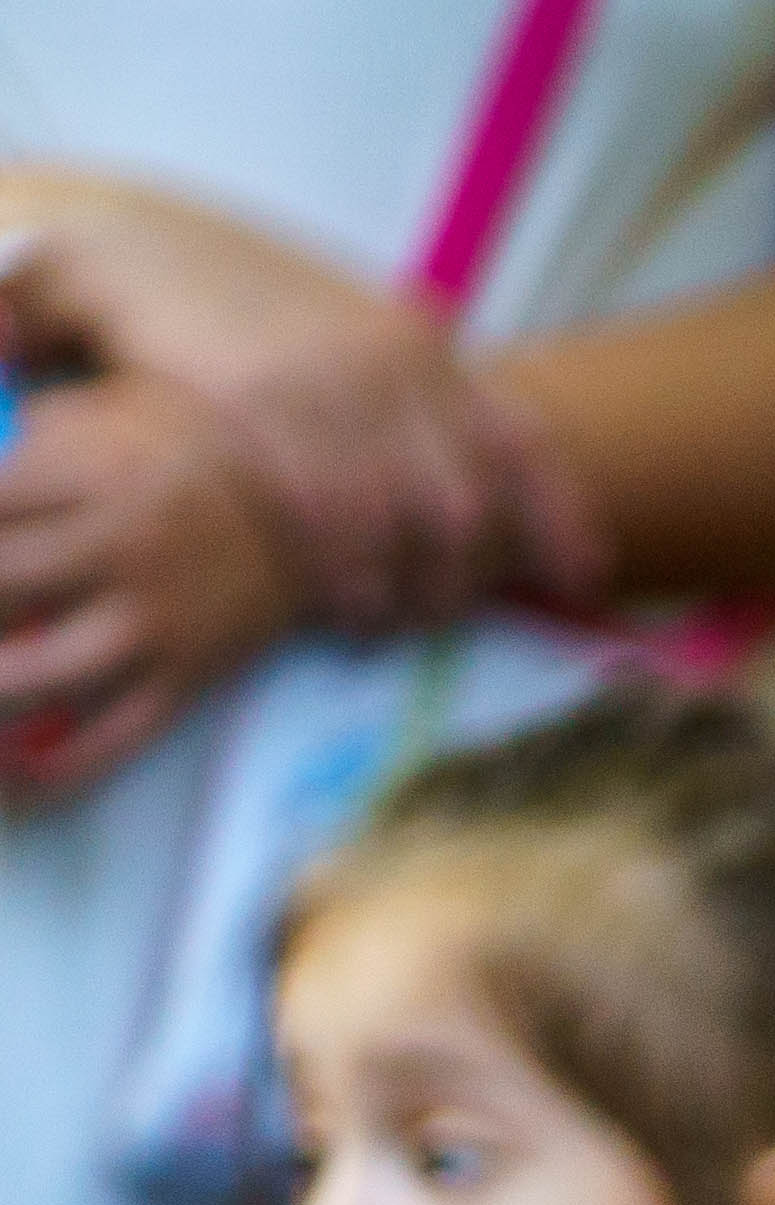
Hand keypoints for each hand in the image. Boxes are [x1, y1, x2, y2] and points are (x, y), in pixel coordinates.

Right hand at [0, 185, 595, 624]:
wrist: (139, 251)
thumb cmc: (251, 311)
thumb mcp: (354, 339)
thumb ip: (421, 401)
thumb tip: (491, 490)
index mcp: (425, 346)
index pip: (518, 442)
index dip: (559, 518)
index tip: (583, 582)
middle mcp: (389, 363)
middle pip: (463, 502)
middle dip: (459, 578)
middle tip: (436, 617)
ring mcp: (323, 382)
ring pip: (393, 520)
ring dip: (393, 590)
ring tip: (379, 623)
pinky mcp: (251, 404)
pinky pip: (316, 510)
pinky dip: (334, 570)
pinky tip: (332, 602)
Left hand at [0, 373, 302, 793]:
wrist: (296, 506)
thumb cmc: (159, 446)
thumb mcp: (76, 409)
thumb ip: (6, 418)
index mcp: (81, 476)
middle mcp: (116, 550)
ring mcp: (152, 622)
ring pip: (40, 679)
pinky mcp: (185, 677)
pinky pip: (112, 741)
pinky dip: (50, 772)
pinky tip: (5, 777)